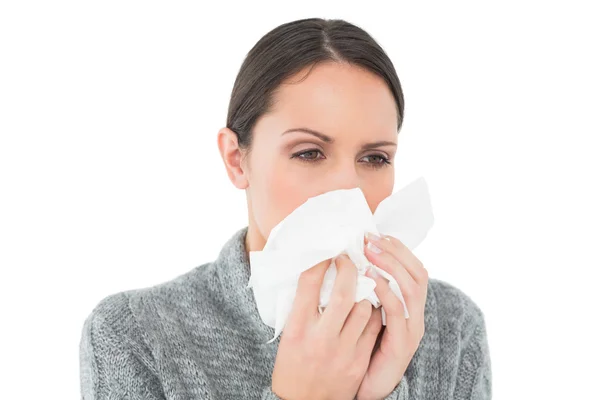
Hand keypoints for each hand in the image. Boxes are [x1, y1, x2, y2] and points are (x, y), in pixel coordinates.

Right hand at [271, 254, 382, 399]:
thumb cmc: (292, 365)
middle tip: (349, 259)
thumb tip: (319, 273)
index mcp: (297, 327)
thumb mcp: (289, 334)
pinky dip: (372, 314)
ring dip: (364, 292)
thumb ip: (303, 307)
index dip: (321, 260)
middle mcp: (320, 337)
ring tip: (361, 285)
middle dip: (349, 268)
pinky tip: (369, 309)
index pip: (309, 282)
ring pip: (364, 308)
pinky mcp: (358, 362)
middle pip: (342, 291)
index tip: (328, 251)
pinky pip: (373, 328)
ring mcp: (342, 350)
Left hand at [356, 232, 427, 399]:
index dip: (397, 248)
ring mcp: (412, 328)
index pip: (412, 268)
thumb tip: (347, 263)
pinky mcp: (403, 344)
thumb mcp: (366, 314)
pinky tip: (371, 280)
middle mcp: (415, 314)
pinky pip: (399, 313)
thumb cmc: (363, 348)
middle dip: (395, 252)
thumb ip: (364, 291)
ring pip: (412, 288)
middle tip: (371, 238)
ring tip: (370, 253)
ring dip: (391, 266)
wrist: (369, 387)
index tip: (375, 233)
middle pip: (417, 273)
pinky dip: (387, 293)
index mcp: (408, 304)